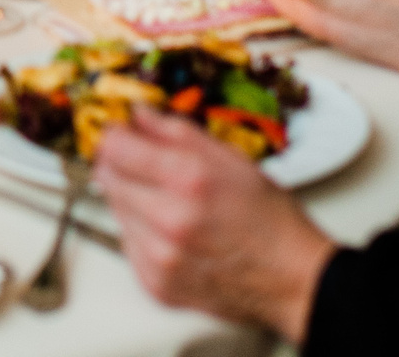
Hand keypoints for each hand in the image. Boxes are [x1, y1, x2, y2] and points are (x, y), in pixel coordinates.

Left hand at [95, 106, 334, 342]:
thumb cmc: (269, 219)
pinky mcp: (155, 284)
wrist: (292, 280)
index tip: (122, 133)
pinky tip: (172, 233)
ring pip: (115, 209)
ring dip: (133, 199)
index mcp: (187, 180)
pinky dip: (143, 233)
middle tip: (145, 166)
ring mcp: (159, 257)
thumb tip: (137, 114)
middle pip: (107, 177)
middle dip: (122, 165)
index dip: (115, 135)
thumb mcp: (230, 158)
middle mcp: (168, 220)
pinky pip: (128, 244)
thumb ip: (175, 131)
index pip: (114, 147)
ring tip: (169, 204)